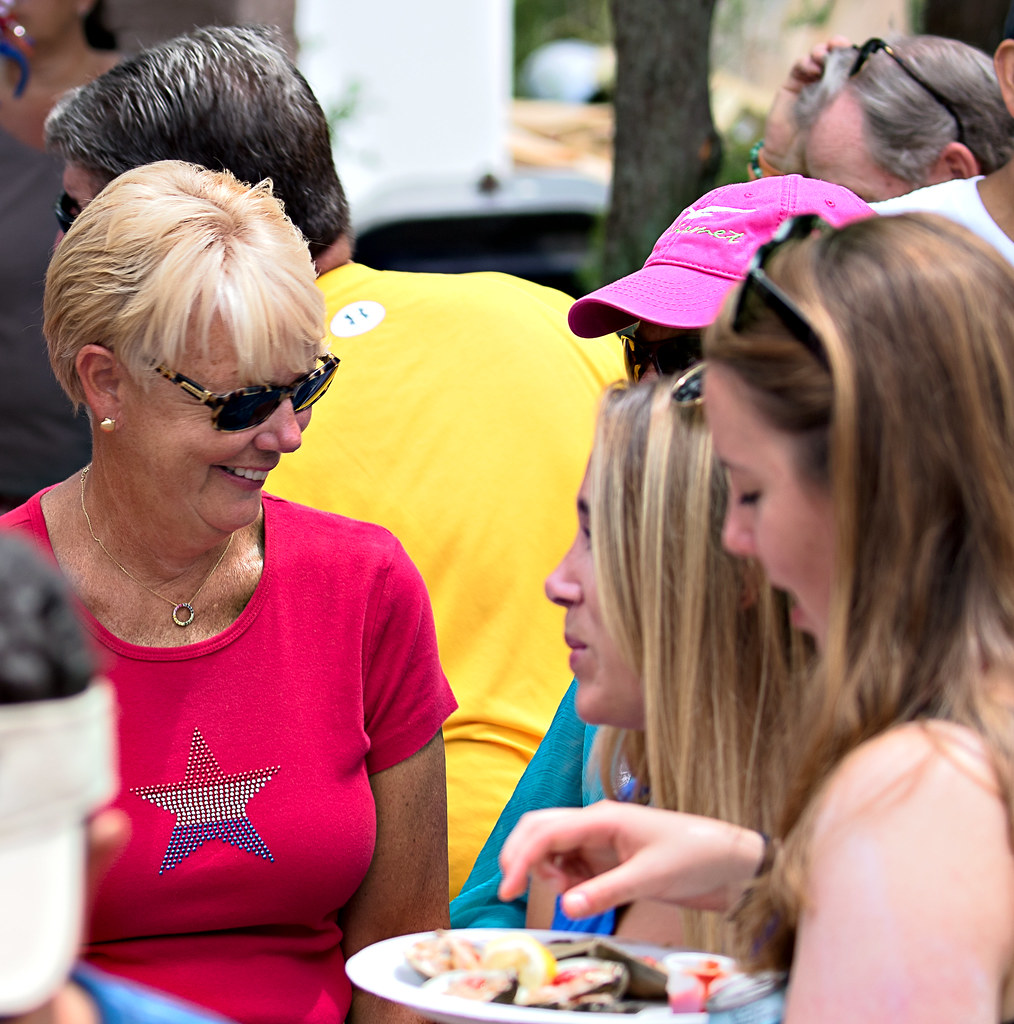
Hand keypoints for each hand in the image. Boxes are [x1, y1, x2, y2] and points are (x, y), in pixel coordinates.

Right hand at [497, 801, 764, 919]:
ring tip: (561, 892)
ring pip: (553, 847)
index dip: (521, 857)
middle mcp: (596, 824)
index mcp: (602, 817)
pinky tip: (578, 894)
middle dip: (521, 855)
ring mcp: (601, 840)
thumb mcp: (651, 877)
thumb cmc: (696, 856)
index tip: (508, 888)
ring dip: (544, 869)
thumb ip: (606, 891)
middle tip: (513, 889)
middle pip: (540, 829)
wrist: (730, 863)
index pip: (546, 830)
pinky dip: (564, 880)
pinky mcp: (608, 859)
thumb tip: (566, 905)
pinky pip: (571, 865)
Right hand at [762, 36, 851, 174]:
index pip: (855, 64)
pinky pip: (800, 66)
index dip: (858, 54)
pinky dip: (806, 62)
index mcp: (846, 90)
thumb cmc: (824, 150)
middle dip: (839, 46)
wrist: (792, 163)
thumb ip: (859, 108)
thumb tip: (884, 88)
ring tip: (825, 54)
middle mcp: (829, 82)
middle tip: (842, 46)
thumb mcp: (847, 127)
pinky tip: (812, 66)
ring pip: (818, 56)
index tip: (863, 52)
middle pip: (836, 55)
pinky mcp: (791, 85)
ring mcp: (809, 82)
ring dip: (822, 50)